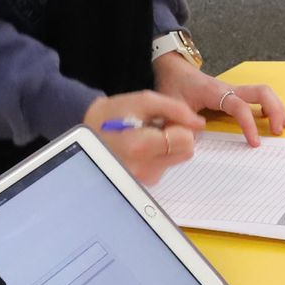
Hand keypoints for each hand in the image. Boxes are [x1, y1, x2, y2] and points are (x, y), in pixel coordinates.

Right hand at [83, 90, 202, 185]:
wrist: (84, 135)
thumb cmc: (112, 114)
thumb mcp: (142, 100)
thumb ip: (175, 109)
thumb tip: (199, 123)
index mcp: (142, 146)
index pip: (187, 140)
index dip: (181, 127)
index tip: (165, 121)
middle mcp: (144, 168)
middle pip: (186, 152)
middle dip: (177, 138)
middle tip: (155, 128)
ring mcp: (143, 179)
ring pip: (176, 160)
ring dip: (166, 147)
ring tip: (143, 137)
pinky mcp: (142, 184)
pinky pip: (163, 167)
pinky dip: (157, 157)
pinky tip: (140, 149)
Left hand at [153, 54, 284, 146]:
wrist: (174, 70)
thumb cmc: (174, 86)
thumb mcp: (172, 106)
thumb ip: (181, 123)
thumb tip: (194, 141)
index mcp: (215, 93)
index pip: (239, 107)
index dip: (249, 125)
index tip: (255, 143)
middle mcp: (229, 89)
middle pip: (262, 92)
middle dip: (275, 110)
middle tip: (277, 131)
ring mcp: (234, 90)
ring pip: (264, 92)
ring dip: (276, 107)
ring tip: (280, 126)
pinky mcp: (235, 93)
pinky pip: (258, 95)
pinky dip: (269, 106)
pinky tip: (269, 118)